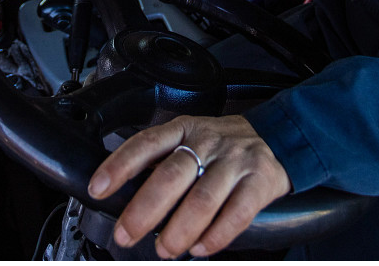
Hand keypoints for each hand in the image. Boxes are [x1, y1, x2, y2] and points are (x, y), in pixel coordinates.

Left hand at [87, 115, 290, 258]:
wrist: (279, 138)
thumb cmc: (223, 145)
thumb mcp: (190, 138)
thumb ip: (162, 161)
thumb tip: (123, 195)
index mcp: (183, 129)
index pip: (146, 143)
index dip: (119, 165)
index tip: (98, 188)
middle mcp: (208, 142)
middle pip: (171, 175)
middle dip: (144, 210)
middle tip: (127, 234)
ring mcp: (235, 161)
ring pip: (203, 199)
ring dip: (179, 230)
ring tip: (164, 250)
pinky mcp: (260, 182)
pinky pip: (236, 214)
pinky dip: (215, 236)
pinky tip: (200, 248)